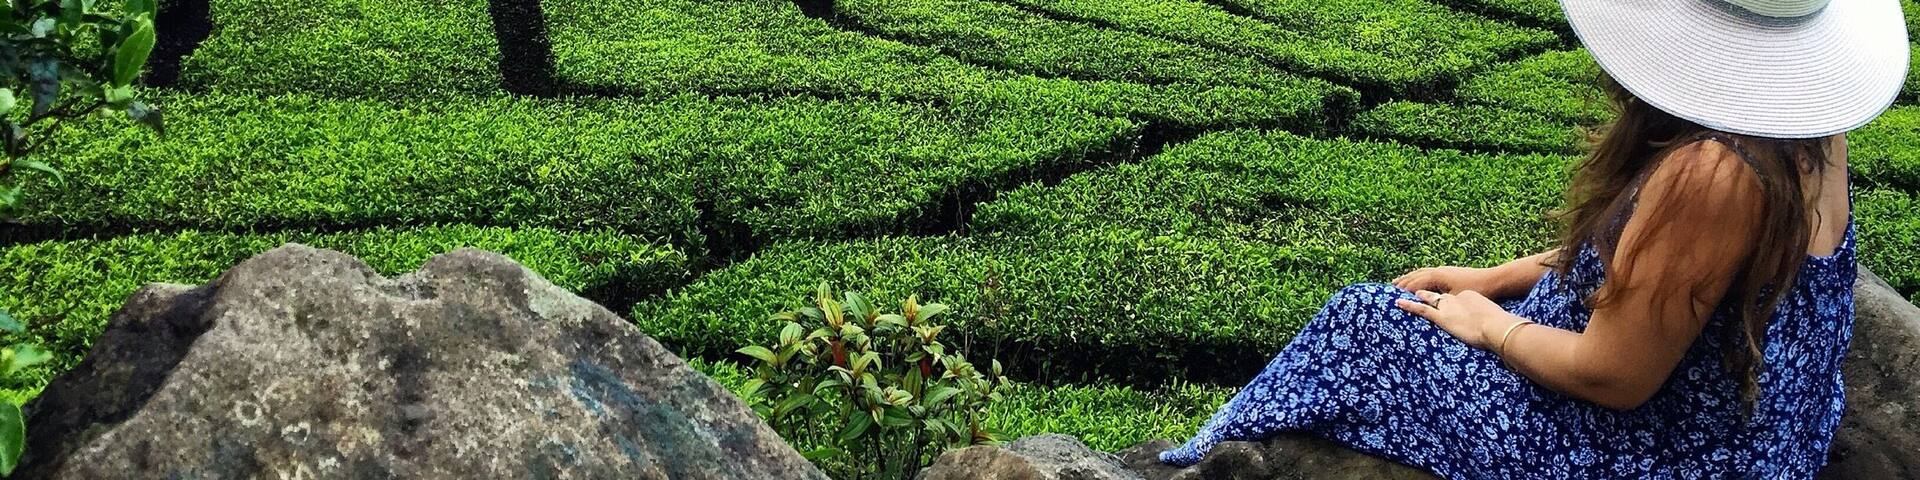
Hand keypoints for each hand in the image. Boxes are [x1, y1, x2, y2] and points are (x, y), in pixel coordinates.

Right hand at [1392, 266, 1491, 294]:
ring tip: (1399, 281)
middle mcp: (1437, 271)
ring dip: (1409, 277)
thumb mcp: (1455, 299)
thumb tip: (1426, 306)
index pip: (1414, 285)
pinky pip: (1428, 272)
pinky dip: (1419, 276)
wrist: (1494, 280)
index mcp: (1436, 276)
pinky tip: (1420, 279)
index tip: (1392, 297)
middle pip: (1415, 276)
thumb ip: (1439, 302)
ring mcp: (1443, 270)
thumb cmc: (1475, 290)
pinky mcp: (1449, 272)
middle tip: (1389, 288)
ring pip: (1421, 273)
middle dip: (1402, 282)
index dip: (1403, 292)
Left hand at [1394, 290, 1522, 349]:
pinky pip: (1421, 309)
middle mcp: (1457, 298)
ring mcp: (1449, 306)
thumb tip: (1499, 331)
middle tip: (1415, 292)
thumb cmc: (1501, 326)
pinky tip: (1398, 303)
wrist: (1497, 326)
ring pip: (1426, 298)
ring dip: (1413, 295)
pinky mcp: (1442, 317)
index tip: (1445, 305)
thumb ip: (1491, 323)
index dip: (1449, 302)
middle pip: (1439, 296)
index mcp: (1470, 297)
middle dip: (1426, 294)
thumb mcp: (1496, 319)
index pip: (1455, 298)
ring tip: (1400, 293)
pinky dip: (1409, 305)